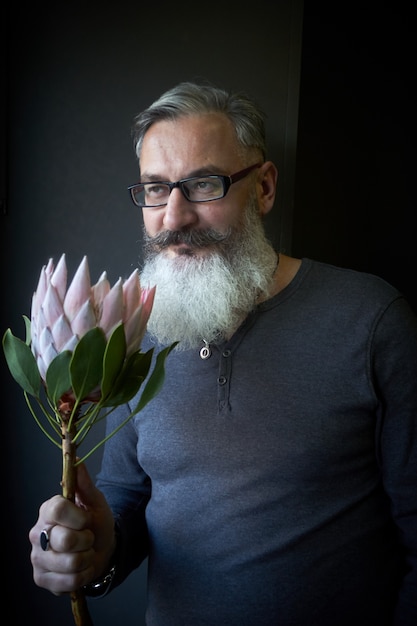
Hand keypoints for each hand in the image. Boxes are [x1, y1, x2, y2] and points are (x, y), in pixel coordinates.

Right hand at [29, 462, 115, 594]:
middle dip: (86, 540)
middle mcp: (37, 532)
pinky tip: (81, 568)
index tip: (86, 519)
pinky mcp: (40, 578)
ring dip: (86, 559)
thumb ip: (85, 483)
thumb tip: (78, 458)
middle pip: (64, 539)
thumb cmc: (95, 523)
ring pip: (69, 563)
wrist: (100, 550)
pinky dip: (82, 576)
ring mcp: (36, 557)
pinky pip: (68, 582)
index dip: (78, 517)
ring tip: (85, 553)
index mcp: (48, 510)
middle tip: (87, 538)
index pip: (57, 510)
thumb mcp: (95, 502)